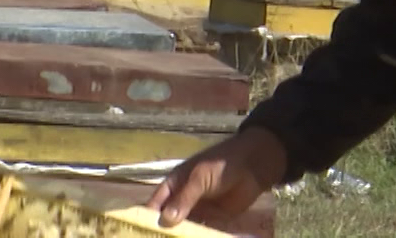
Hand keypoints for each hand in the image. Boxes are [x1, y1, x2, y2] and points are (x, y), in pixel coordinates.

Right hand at [147, 128, 287, 228]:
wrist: (253, 166)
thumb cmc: (221, 165)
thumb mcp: (199, 178)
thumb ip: (184, 199)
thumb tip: (165, 220)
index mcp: (175, 184)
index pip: (156, 203)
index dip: (148, 217)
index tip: (142, 231)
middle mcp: (183, 199)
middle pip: (168, 219)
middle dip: (164, 231)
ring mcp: (198, 210)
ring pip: (185, 227)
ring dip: (180, 236)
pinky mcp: (214, 220)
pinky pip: (203, 231)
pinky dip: (198, 236)